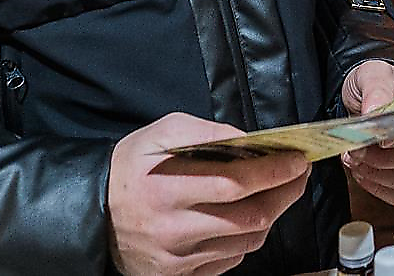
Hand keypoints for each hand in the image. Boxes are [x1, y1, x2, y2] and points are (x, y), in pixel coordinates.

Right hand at [108, 113, 309, 275]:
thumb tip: (251, 140)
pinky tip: (244, 218)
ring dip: (268, 215)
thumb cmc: (133, 167)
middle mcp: (175, 230)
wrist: (94, 213)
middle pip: (249, 218)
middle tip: (299, 174)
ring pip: (245, 242)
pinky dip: (244, 239)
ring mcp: (178, 259)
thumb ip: (207, 134)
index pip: (237, 183)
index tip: (298, 159)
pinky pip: (228, 261)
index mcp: (169, 189)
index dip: (274, 171)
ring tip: (276, 192)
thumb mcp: (163, 133)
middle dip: (284, 194)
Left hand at [340, 60, 393, 206]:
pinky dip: (379, 188)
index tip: (381, 139)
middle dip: (384, 160)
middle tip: (356, 150)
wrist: (369, 98)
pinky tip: (363, 172)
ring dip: (378, 175)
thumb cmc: (377, 84)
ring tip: (355, 159)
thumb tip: (374, 112)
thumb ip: (376, 89)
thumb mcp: (372, 75)